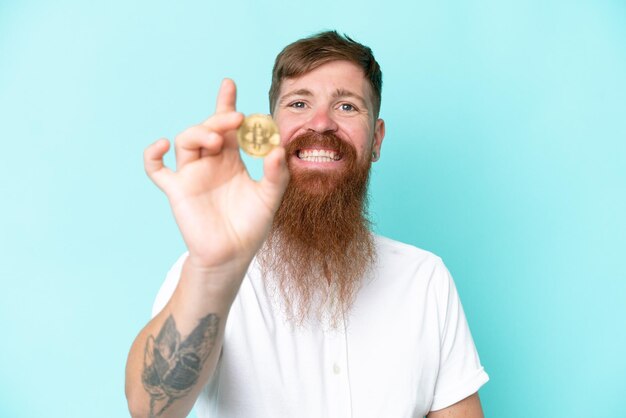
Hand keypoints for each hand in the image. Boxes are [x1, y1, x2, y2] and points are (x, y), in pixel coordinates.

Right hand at [143, 79, 289, 273]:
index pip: (229, 126)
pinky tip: (163, 145)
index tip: (229, 84)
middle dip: (220, 118)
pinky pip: (156, 169)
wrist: (232, 255)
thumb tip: (277, 149)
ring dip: (198, 133)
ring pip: (186, 141)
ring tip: (215, 140)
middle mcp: (211, 162)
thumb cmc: (251, 226)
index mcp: (232, 159)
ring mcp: (192, 175)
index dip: (227, 104)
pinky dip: (153, 155)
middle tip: (236, 119)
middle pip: (208, 128)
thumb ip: (277, 174)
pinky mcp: (177, 190)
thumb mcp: (270, 198)